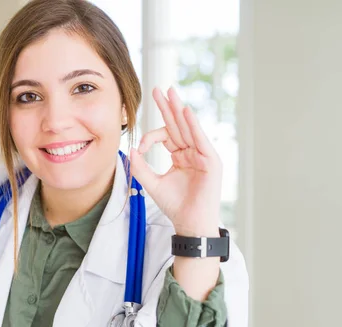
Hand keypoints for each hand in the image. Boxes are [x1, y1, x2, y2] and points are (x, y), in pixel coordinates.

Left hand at [130, 87, 222, 236]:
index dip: (150, 137)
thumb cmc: (175, 205)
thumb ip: (141, 167)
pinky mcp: (210, 161)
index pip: (165, 136)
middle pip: (178, 124)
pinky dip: (193, 125)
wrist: (189, 222)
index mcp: (180, 155)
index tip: (140, 147)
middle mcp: (192, 152)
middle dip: (167, 107)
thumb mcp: (152, 184)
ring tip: (170, 93)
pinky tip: (185, 112)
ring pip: (189, 127)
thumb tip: (130, 149)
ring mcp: (202, 155)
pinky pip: (200, 139)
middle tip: (158, 89)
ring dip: (179, 109)